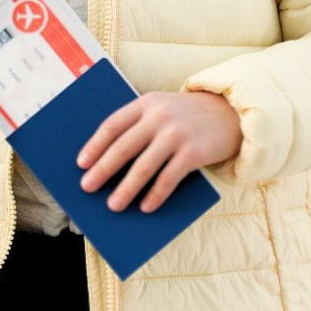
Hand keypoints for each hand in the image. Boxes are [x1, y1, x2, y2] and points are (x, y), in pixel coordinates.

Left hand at [76, 90, 241, 213]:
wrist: (229, 113)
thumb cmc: (185, 118)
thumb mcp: (161, 110)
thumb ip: (139, 128)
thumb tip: (108, 165)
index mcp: (146, 103)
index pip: (113, 124)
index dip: (95, 145)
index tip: (81, 164)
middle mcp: (159, 115)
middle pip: (124, 146)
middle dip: (103, 169)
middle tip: (88, 187)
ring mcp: (177, 134)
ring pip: (144, 166)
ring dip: (126, 188)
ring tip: (113, 205)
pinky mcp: (194, 152)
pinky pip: (169, 178)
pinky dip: (155, 195)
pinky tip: (145, 207)